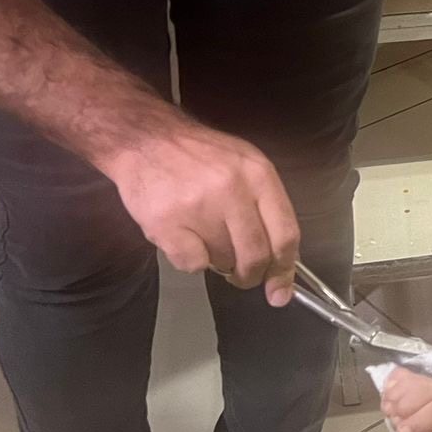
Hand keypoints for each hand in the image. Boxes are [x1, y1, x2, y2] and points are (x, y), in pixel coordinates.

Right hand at [98, 119, 300, 304]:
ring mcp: (199, 206)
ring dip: (219, 263)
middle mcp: (233, 189)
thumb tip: (281, 263)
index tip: (280, 292)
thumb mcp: (245, 165)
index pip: (286, 233)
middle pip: (256, 255)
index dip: (285, 269)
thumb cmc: (201, 156)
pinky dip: (192, 262)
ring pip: (224, 261)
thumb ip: (266, 208)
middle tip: (240, 276)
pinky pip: (192, 265)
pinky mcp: (167, 222)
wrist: (146, 139)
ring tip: (207, 240)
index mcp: (259, 174)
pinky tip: (184, 239)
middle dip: (250, 276)